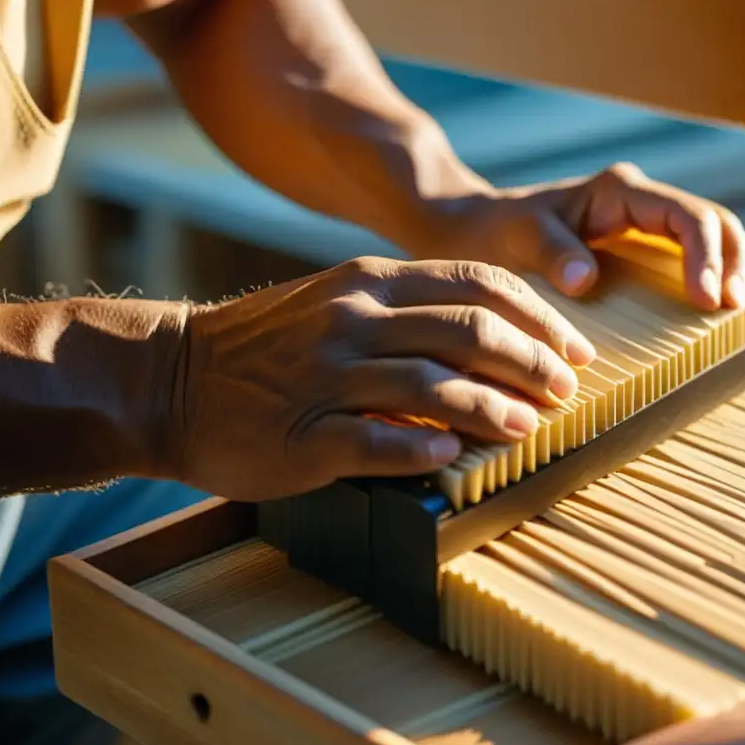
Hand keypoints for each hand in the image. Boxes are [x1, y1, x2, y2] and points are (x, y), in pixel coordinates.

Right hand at [168, 257, 596, 501]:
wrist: (170, 380)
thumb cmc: (266, 347)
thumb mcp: (336, 303)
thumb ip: (407, 313)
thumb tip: (495, 341)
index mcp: (370, 283)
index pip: (479, 285)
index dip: (538, 318)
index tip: (573, 349)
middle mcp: (354, 320)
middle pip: (470, 330)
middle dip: (532, 361)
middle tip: (565, 391)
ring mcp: (327, 376)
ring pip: (434, 386)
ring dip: (493, 408)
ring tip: (528, 427)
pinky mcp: (304, 435)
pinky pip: (378, 443)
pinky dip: (424, 452)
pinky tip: (454, 460)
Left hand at [430, 163, 744, 310]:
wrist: (482, 230)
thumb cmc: (500, 230)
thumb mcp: (519, 236)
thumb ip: (551, 252)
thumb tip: (586, 281)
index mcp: (620, 192)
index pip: (684, 216)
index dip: (705, 255)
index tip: (706, 299)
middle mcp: (641, 202)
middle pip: (714, 220)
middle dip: (733, 261)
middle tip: (733, 309)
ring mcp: (645, 225)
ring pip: (711, 237)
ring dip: (729, 270)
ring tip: (732, 314)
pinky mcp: (641, 249)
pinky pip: (687, 258)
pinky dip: (707, 279)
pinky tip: (707, 314)